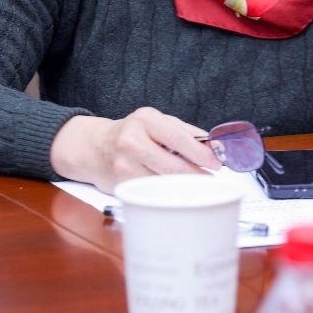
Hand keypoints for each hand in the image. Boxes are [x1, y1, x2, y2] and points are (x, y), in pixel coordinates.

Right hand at [51, 108, 222, 193]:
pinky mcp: (121, 184)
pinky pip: (151, 191)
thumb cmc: (133, 133)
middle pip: (172, 165)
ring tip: (196, 185)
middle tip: (210, 179)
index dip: (201, 153)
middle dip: (196, 175)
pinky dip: (166, 192)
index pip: (179, 138)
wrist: (95, 147)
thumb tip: (214, 147)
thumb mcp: (157, 122)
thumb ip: (185, 132)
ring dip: (184, 186)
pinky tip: (174, 190)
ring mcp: (124, 164)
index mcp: (145, 119)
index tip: (217, 163)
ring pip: (163, 182)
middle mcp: (132, 140)